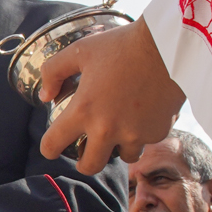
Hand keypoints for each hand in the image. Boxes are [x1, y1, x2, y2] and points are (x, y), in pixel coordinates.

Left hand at [36, 19, 185, 174]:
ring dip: (117, 148)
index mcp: (83, 110)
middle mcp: (107, 129)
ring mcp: (134, 134)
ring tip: (118, 130)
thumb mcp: (79, 51)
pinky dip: (141, 134)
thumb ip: (54, 72)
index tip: (52, 147)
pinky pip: (145, 142)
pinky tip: (141, 116)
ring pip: (122, 157)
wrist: (166, 46)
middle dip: (84, 161)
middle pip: (89, 167)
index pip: (53, 145)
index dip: (49, 148)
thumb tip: (45, 95)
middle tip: (85, 151)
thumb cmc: (121, 45)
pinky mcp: (158, 132)